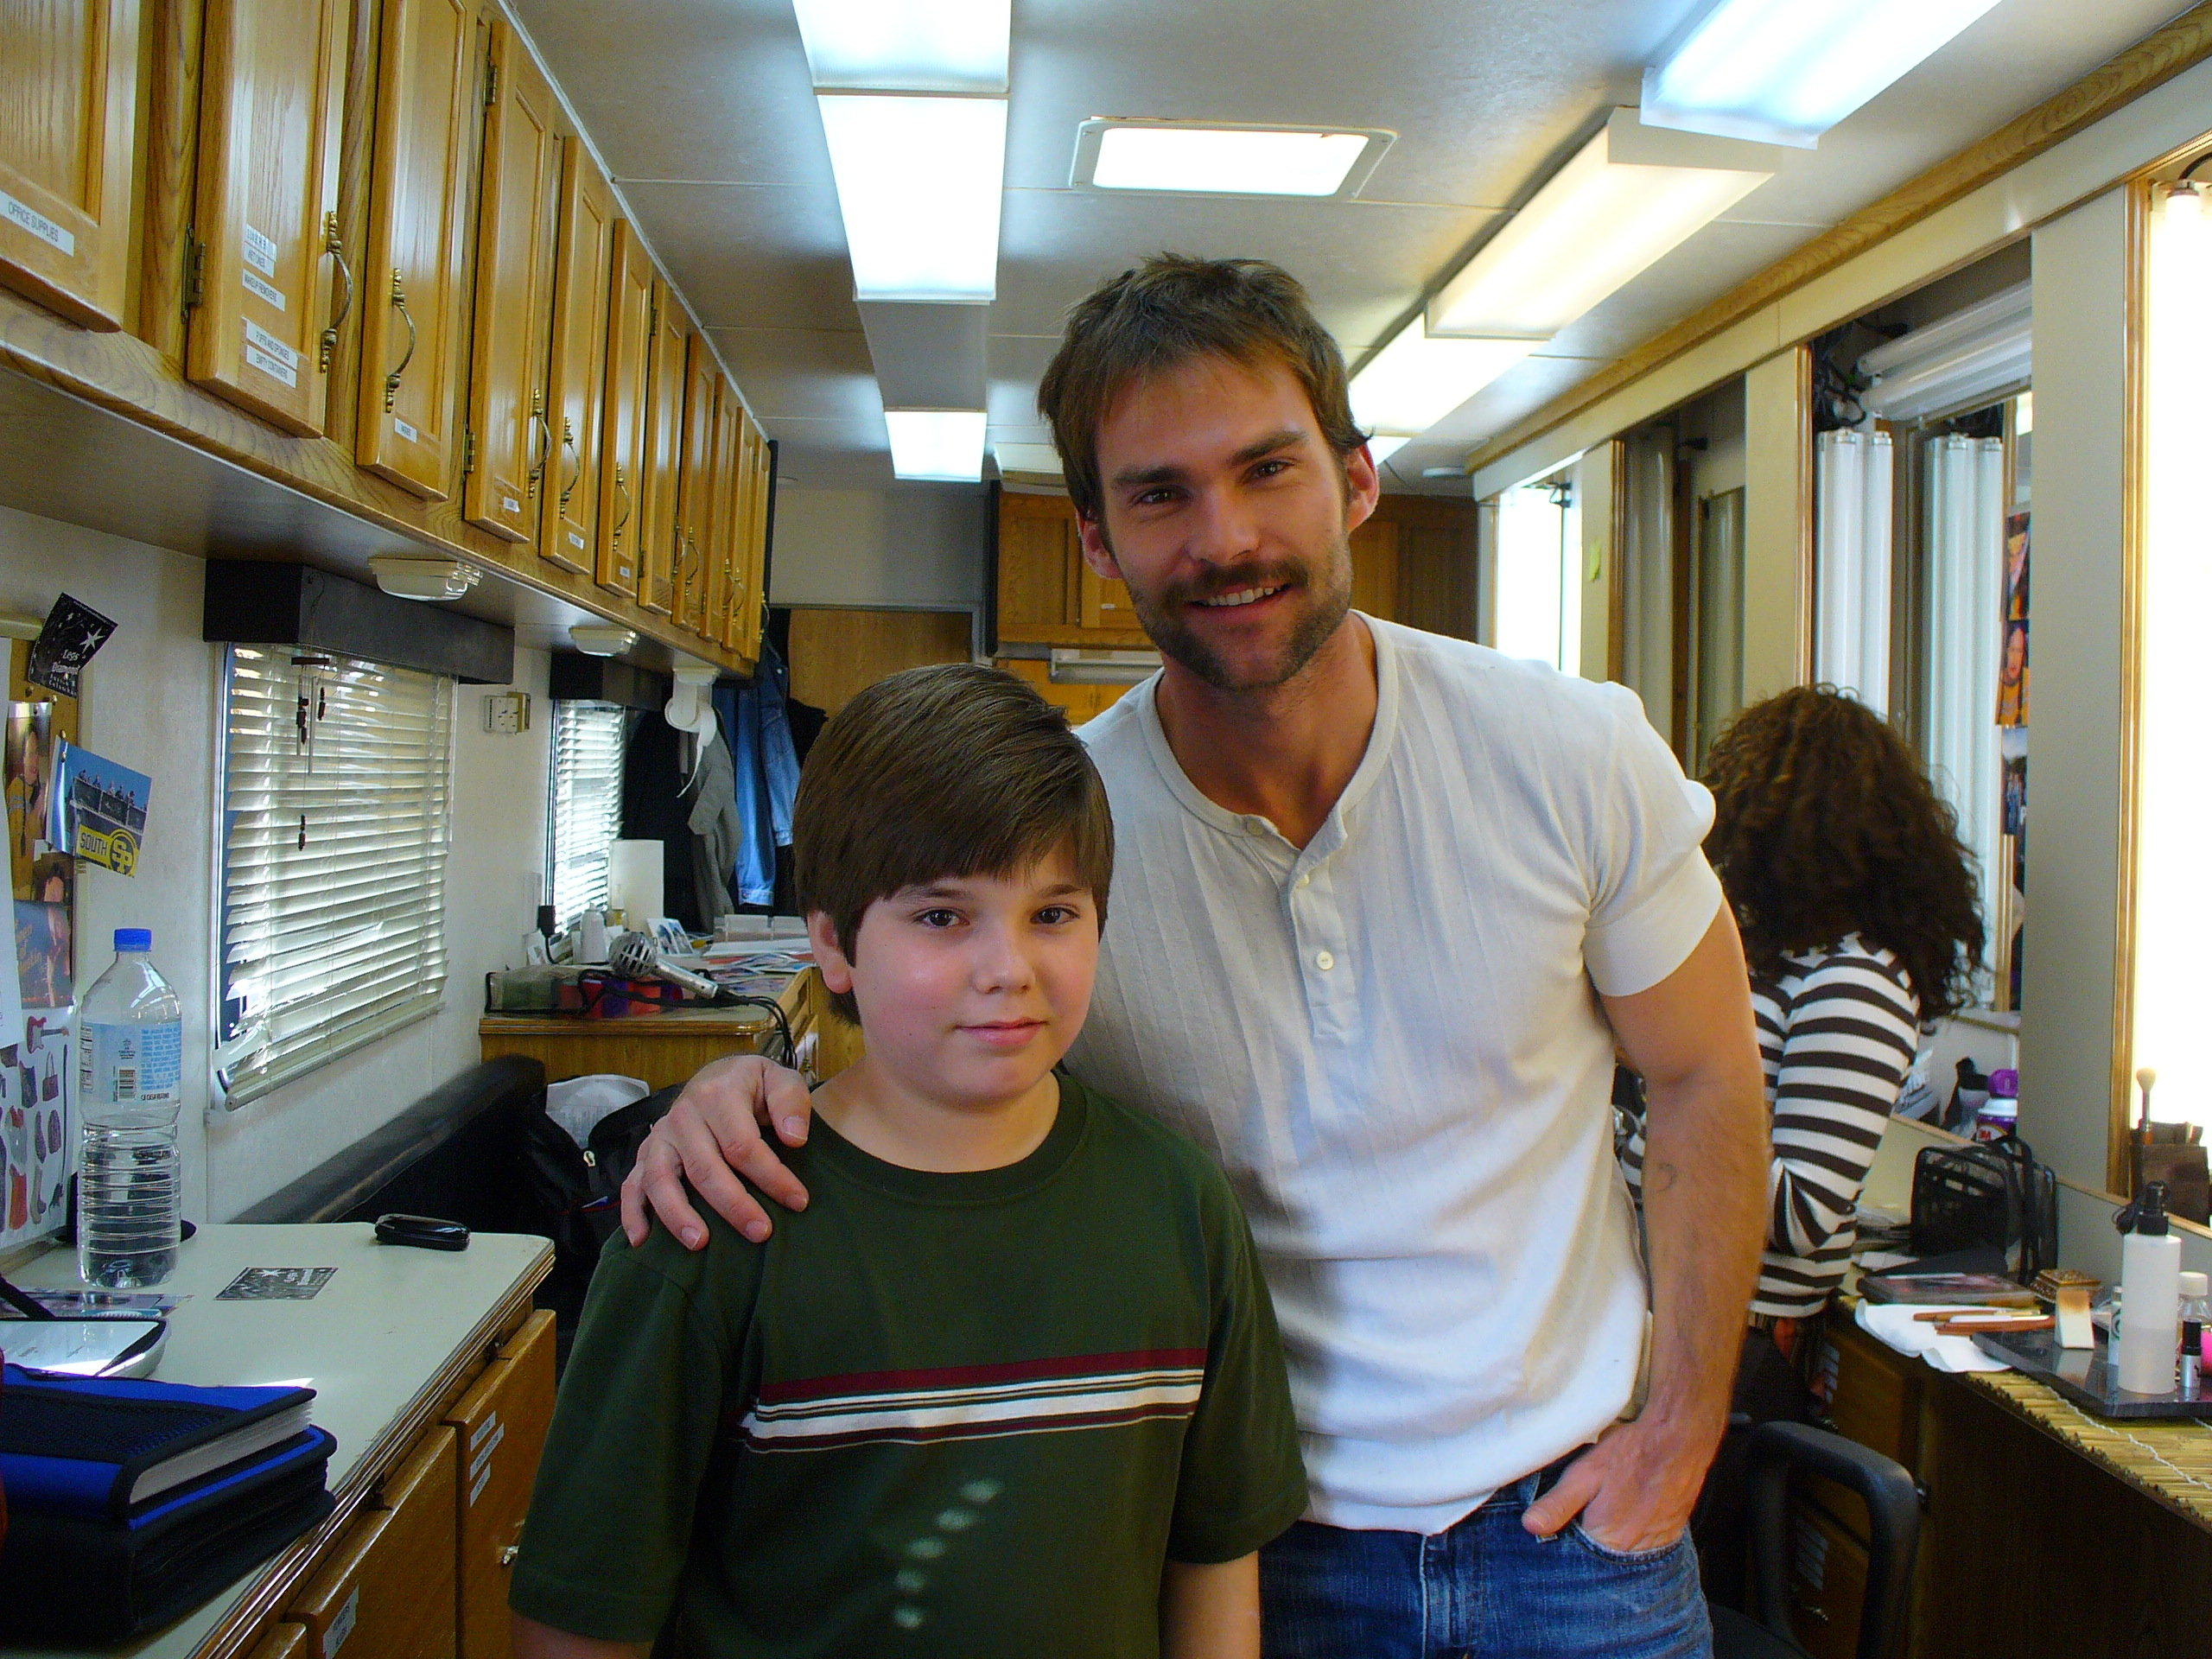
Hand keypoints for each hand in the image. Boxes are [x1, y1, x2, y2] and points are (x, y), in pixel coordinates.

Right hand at [619, 1054, 816, 1249]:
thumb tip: (794, 1138)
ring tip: (700, 1244)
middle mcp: (682, 1116)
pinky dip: (632, 1213)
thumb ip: (791, 1103)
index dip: (772, 1177)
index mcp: (717, 1095)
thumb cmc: (755, 1086)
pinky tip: (642, 1241)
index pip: (743, 1145)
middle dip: (734, 1205)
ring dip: (678, 1215)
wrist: (718, 1076)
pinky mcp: (646, 1154)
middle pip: (705, 1168)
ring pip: (661, 1179)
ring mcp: (660, 1137)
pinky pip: (632, 1185)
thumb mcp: (781, 1080)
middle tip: (761, 1233)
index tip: (798, 1201)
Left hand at [1520, 1413, 1720, 1552]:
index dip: (1564, 1540)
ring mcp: (1656, 1547)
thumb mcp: (1584, 1474)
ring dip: (1609, 1540)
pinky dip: (1630, 1536)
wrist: (1678, 1439)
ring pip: (1620, 1555)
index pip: (1575, 1558)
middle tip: (1586, 1510)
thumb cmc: (1631, 1454)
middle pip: (1600, 1559)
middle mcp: (1634, 1553)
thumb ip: (1558, 1504)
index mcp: (1608, 1541)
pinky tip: (1626, 1513)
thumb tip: (1530, 1527)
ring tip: (1608, 1509)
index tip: (1561, 1523)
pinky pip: (1642, 1548)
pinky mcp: (1669, 1537)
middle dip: (1586, 1541)